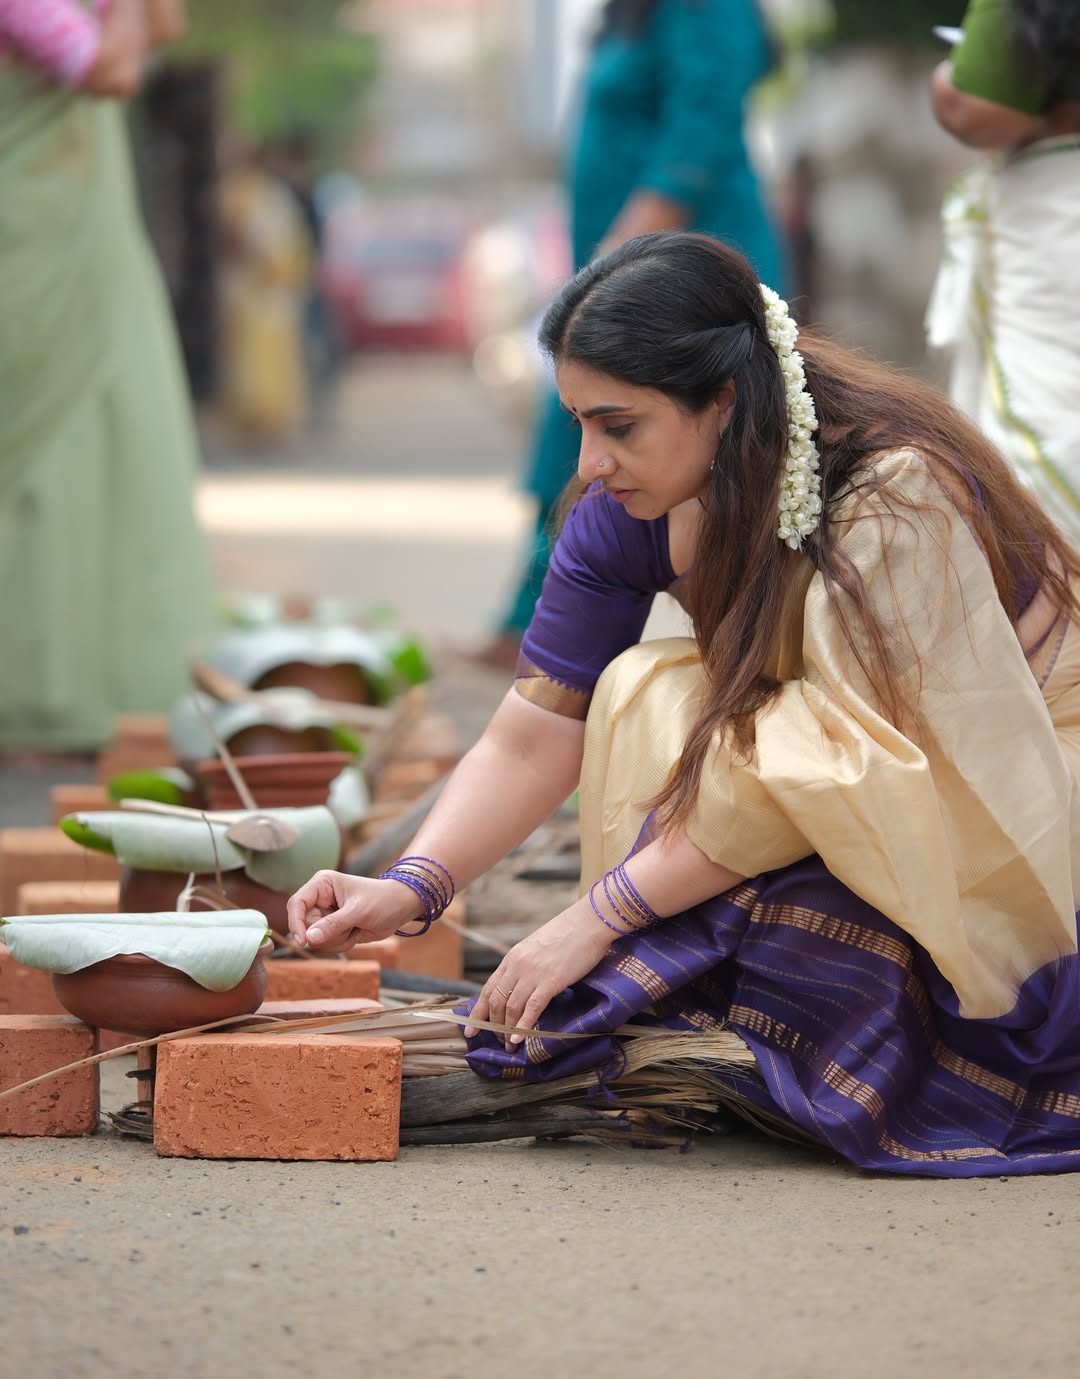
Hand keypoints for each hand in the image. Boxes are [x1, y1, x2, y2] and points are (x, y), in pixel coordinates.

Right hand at [286, 871, 419, 953]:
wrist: (401, 907)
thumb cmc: (383, 900)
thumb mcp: (359, 911)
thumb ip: (333, 924)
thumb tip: (309, 938)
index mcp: (322, 884)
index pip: (296, 903)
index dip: (296, 923)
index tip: (304, 941)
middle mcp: (320, 899)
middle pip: (305, 926)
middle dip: (327, 934)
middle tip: (350, 928)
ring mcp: (325, 915)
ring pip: (315, 939)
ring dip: (336, 940)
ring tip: (355, 928)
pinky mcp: (333, 928)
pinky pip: (327, 944)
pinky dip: (341, 944)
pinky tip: (356, 933)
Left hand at [464, 898, 617, 1047]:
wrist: (589, 922)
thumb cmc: (567, 935)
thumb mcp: (537, 948)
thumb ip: (526, 966)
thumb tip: (520, 987)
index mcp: (513, 957)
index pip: (489, 989)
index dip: (478, 1012)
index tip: (470, 1029)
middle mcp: (518, 965)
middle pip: (496, 1001)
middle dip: (493, 1025)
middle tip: (496, 1042)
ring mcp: (533, 973)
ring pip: (511, 1007)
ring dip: (507, 1030)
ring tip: (509, 1045)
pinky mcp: (551, 981)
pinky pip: (532, 1008)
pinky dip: (523, 1026)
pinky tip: (518, 1039)